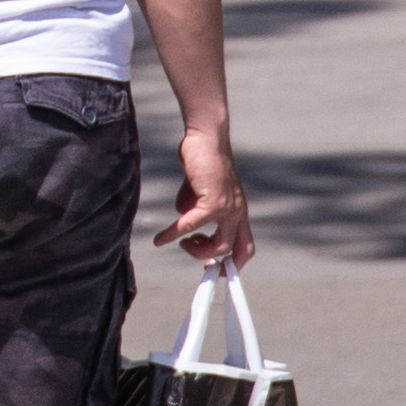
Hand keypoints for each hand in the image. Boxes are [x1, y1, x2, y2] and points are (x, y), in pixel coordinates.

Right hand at [165, 118, 251, 265]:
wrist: (205, 137)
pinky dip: (174, 234)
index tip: (212, 268)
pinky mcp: (213, 201)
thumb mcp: (199, 188)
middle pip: (237, 252)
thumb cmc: (202, 158)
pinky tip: (161, 238)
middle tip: (195, 257)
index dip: (233, 263)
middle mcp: (238, 212)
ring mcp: (229, 208)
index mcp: (237, 210)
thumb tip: (182, 215)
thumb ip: (194, 203)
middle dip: (216, 263)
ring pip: (219, 246)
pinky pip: (191, 226)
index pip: (245, 245)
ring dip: (197, 251)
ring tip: (180, 242)